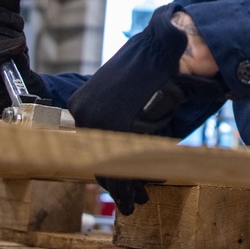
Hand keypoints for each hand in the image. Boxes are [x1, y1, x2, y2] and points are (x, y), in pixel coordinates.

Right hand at [0, 0, 44, 114]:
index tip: (18, 25)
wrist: (14, 85)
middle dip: (12, 30)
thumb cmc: (9, 55)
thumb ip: (7, 9)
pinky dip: (8, 50)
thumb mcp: (10, 28)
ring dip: (12, 42)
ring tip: (18, 50)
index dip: (7, 15)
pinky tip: (19, 48)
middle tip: (20, 40)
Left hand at [69, 4, 227, 214]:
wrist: (168, 47)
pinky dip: (139, 176)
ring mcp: (99, 118)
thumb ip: (119, 122)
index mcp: (81, 106)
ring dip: (128, 185)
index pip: (91, 149)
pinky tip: (148, 186)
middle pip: (99, 160)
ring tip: (138, 200)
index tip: (119, 191)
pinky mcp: (120, 123)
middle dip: (117, 184)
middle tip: (131, 201)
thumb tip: (117, 157)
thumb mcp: (127, 97)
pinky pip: (129, 159)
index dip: (107, 173)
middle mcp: (84, 113)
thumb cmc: (153, 71)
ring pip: (112, 164)